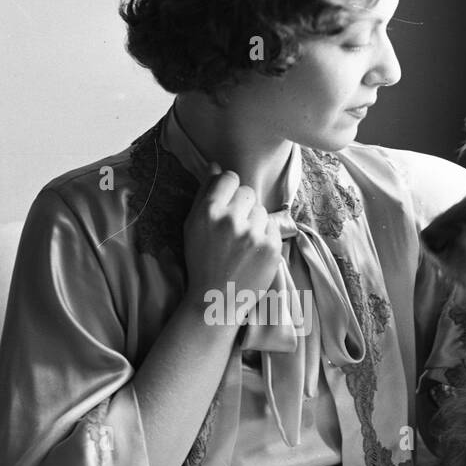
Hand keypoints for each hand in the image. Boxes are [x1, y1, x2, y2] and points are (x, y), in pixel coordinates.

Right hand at [181, 163, 283, 306]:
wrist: (216, 299)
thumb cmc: (201, 261)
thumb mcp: (193, 226)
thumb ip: (205, 194)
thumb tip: (215, 166)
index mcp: (208, 211)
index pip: (230, 178)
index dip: (229, 190)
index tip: (227, 205)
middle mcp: (230, 219)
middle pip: (248, 192)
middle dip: (243, 206)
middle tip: (234, 229)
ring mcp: (253, 234)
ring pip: (261, 209)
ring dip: (254, 222)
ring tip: (242, 243)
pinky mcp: (270, 246)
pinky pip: (272, 226)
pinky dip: (265, 236)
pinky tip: (252, 251)